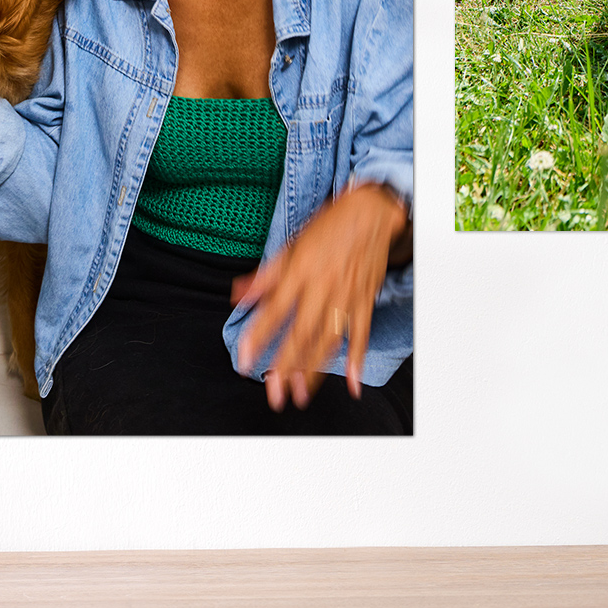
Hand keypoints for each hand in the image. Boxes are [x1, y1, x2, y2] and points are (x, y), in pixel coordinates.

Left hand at [233, 182, 405, 406]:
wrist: (371, 212)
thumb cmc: (328, 227)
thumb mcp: (291, 244)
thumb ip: (264, 275)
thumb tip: (236, 295)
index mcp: (299, 272)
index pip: (273, 310)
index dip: (258, 337)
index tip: (244, 361)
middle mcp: (322, 287)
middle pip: (301, 333)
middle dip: (285, 366)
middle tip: (273, 394)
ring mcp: (346, 296)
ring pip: (328, 339)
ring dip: (314, 370)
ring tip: (300, 395)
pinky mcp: (365, 300)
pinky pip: (361, 333)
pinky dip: (357, 358)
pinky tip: (351, 383)